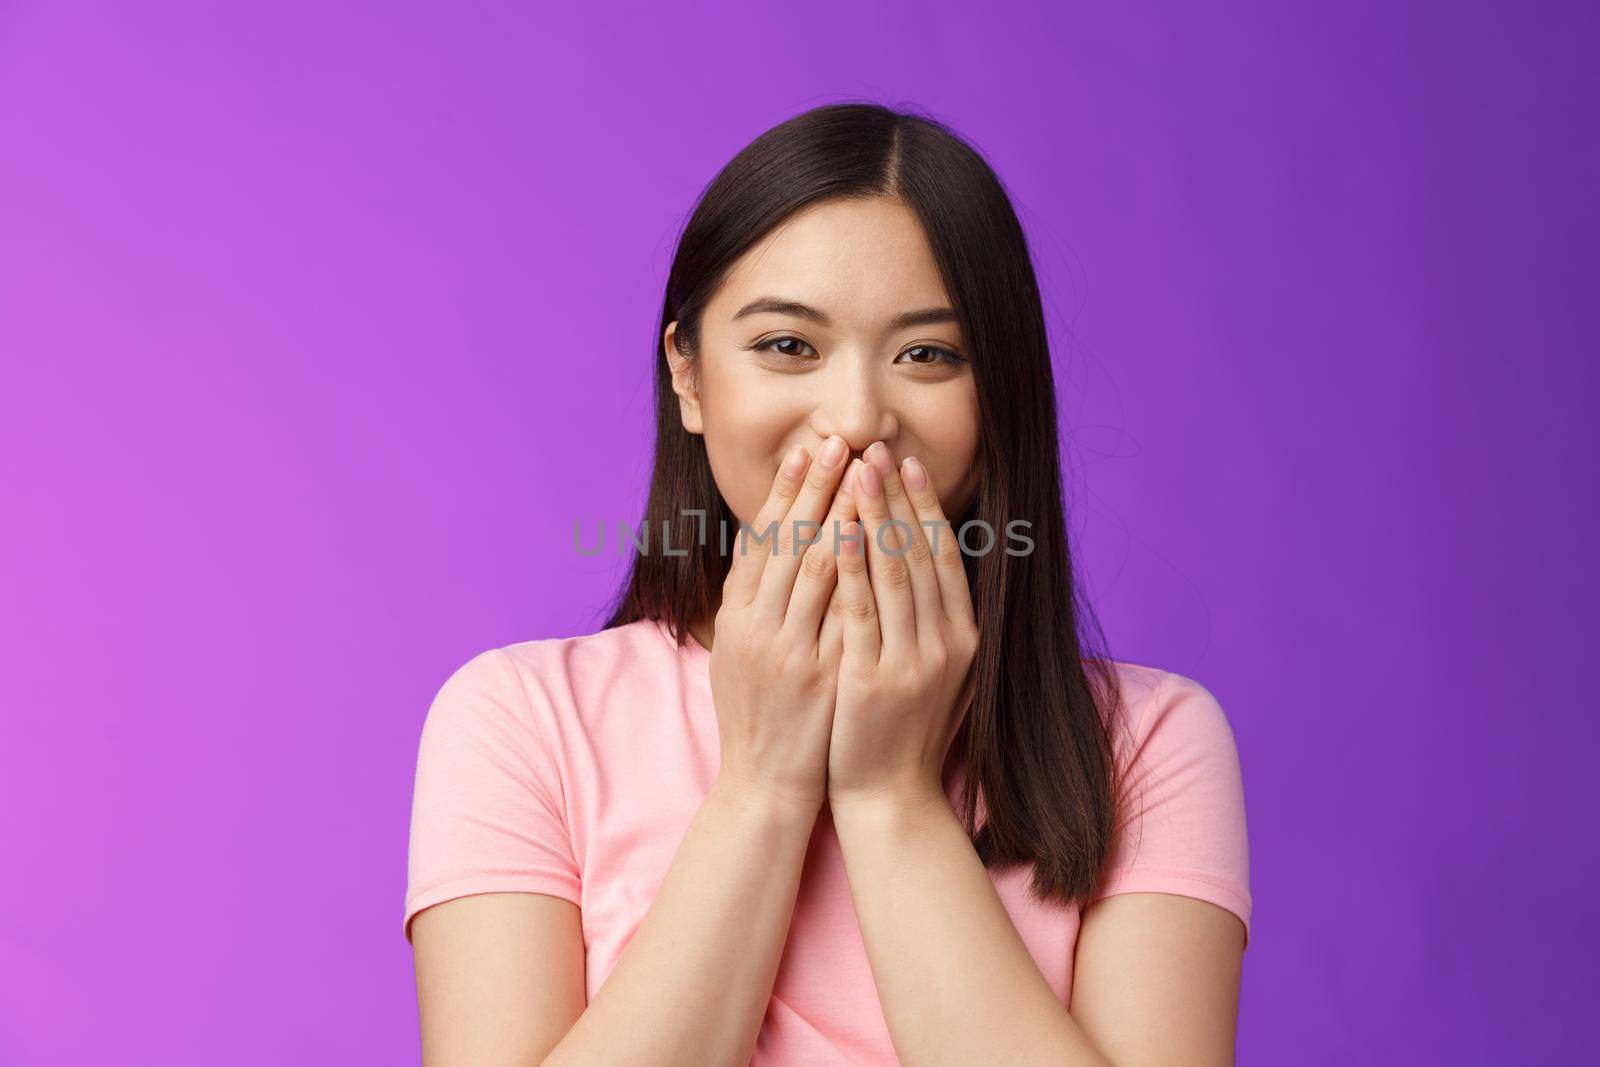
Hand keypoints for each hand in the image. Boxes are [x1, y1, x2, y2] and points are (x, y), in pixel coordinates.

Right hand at [708, 434, 859, 813]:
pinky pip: (841, 610)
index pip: (761, 539)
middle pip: (787, 541)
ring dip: (840, 514)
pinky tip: (873, 535)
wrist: (766, 782)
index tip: (808, 451)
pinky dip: (855, 569)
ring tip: (863, 473)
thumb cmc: (758, 711)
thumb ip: (749, 593)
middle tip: (839, 442)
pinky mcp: (818, 674)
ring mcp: (787, 649)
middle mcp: (755, 626)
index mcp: (735, 616)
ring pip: (814, 565)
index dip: (785, 492)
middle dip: (816, 488)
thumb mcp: (736, 647)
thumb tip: (761, 533)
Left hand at [825, 442, 979, 810]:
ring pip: (894, 571)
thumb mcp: (938, 672)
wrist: (888, 796)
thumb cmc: (903, 730)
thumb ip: (938, 621)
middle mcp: (947, 643)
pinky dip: (851, 565)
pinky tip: (839, 528)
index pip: (946, 555)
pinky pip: (862, 609)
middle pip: (921, 553)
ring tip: (857, 470)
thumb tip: (932, 562)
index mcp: (964, 637)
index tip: (909, 463)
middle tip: (878, 448)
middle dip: (898, 496)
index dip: (926, 506)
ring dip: (874, 515)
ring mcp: (914, 661)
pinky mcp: (876, 679)